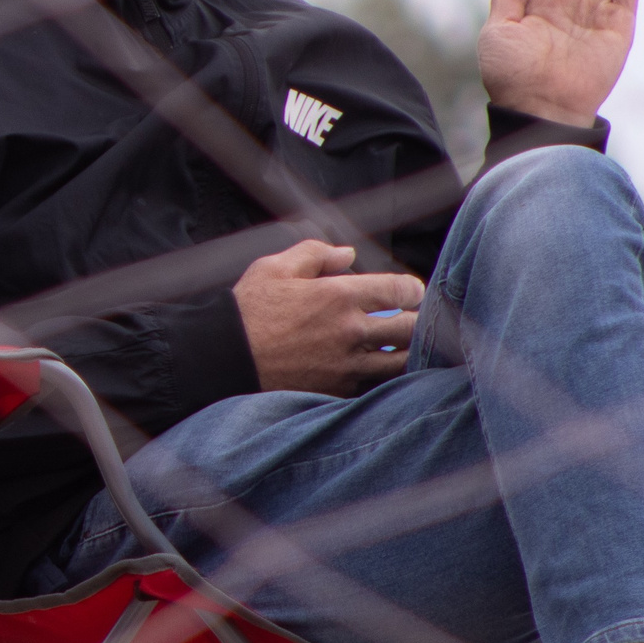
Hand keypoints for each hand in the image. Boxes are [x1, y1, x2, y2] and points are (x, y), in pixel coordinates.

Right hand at [233, 240, 422, 394]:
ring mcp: (347, 363)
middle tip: (412, 320)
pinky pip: (376, 383)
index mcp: (339, 295)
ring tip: (404, 347)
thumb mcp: (273, 269)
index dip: (412, 290)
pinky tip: (379, 370)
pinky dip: (384, 377)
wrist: (225, 358)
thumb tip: (347, 254)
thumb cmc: (247, 311)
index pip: (400, 290)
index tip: (411, 293)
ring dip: (407, 353)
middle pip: (410, 328)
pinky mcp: (338, 388)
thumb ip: (313, 254)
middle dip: (418, 322)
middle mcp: (350, 330)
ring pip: (401, 361)